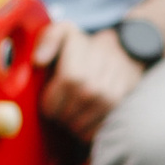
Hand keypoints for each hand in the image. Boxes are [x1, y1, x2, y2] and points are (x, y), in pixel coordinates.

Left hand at [35, 18, 145, 140]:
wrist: (125, 53)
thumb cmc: (86, 47)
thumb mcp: (64, 33)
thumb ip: (48, 40)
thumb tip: (38, 61)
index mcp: (77, 68)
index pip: (54, 101)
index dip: (49, 104)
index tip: (49, 101)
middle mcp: (96, 86)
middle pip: (66, 115)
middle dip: (59, 115)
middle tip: (60, 108)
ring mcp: (111, 99)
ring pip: (80, 127)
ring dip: (71, 124)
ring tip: (72, 113)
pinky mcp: (120, 110)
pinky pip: (95, 131)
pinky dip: (86, 130)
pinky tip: (85, 118)